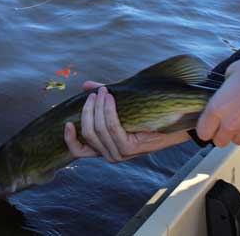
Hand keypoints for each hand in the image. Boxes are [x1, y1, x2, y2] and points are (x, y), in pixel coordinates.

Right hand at [64, 83, 189, 162]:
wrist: (173, 123)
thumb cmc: (145, 115)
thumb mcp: (120, 107)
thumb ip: (101, 99)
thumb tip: (84, 85)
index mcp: (104, 148)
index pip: (79, 151)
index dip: (70, 139)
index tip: (67, 123)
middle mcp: (109, 154)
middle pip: (88, 133)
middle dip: (88, 111)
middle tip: (94, 94)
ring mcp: (119, 154)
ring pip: (99, 130)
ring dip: (98, 108)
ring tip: (104, 92)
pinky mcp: (129, 149)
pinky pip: (112, 128)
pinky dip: (109, 111)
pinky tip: (111, 99)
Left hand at [196, 51, 239, 147]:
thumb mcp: (231, 73)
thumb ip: (224, 90)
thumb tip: (225, 94)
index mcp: (217, 108)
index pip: (203, 132)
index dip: (206, 128)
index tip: (210, 124)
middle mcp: (231, 124)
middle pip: (219, 142)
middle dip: (221, 133)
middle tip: (228, 121)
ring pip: (237, 141)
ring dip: (239, 133)